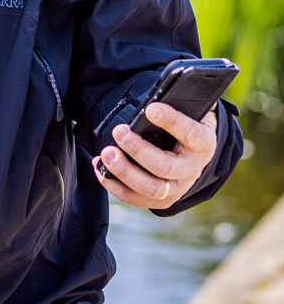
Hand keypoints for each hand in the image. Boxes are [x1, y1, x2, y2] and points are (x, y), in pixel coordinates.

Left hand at [92, 103, 216, 209]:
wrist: (192, 151)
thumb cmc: (185, 125)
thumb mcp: (188, 112)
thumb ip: (175, 106)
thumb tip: (151, 103)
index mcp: (203, 144)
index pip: (190, 134)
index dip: (171, 121)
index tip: (151, 109)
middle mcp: (192, 170)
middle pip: (165, 166)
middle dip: (138, 150)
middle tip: (119, 132)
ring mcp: (177, 189)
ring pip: (150, 188)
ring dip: (124, 171)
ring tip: (106, 153)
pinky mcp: (161, 200)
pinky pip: (135, 198)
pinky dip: (114, 184)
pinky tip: (100, 168)